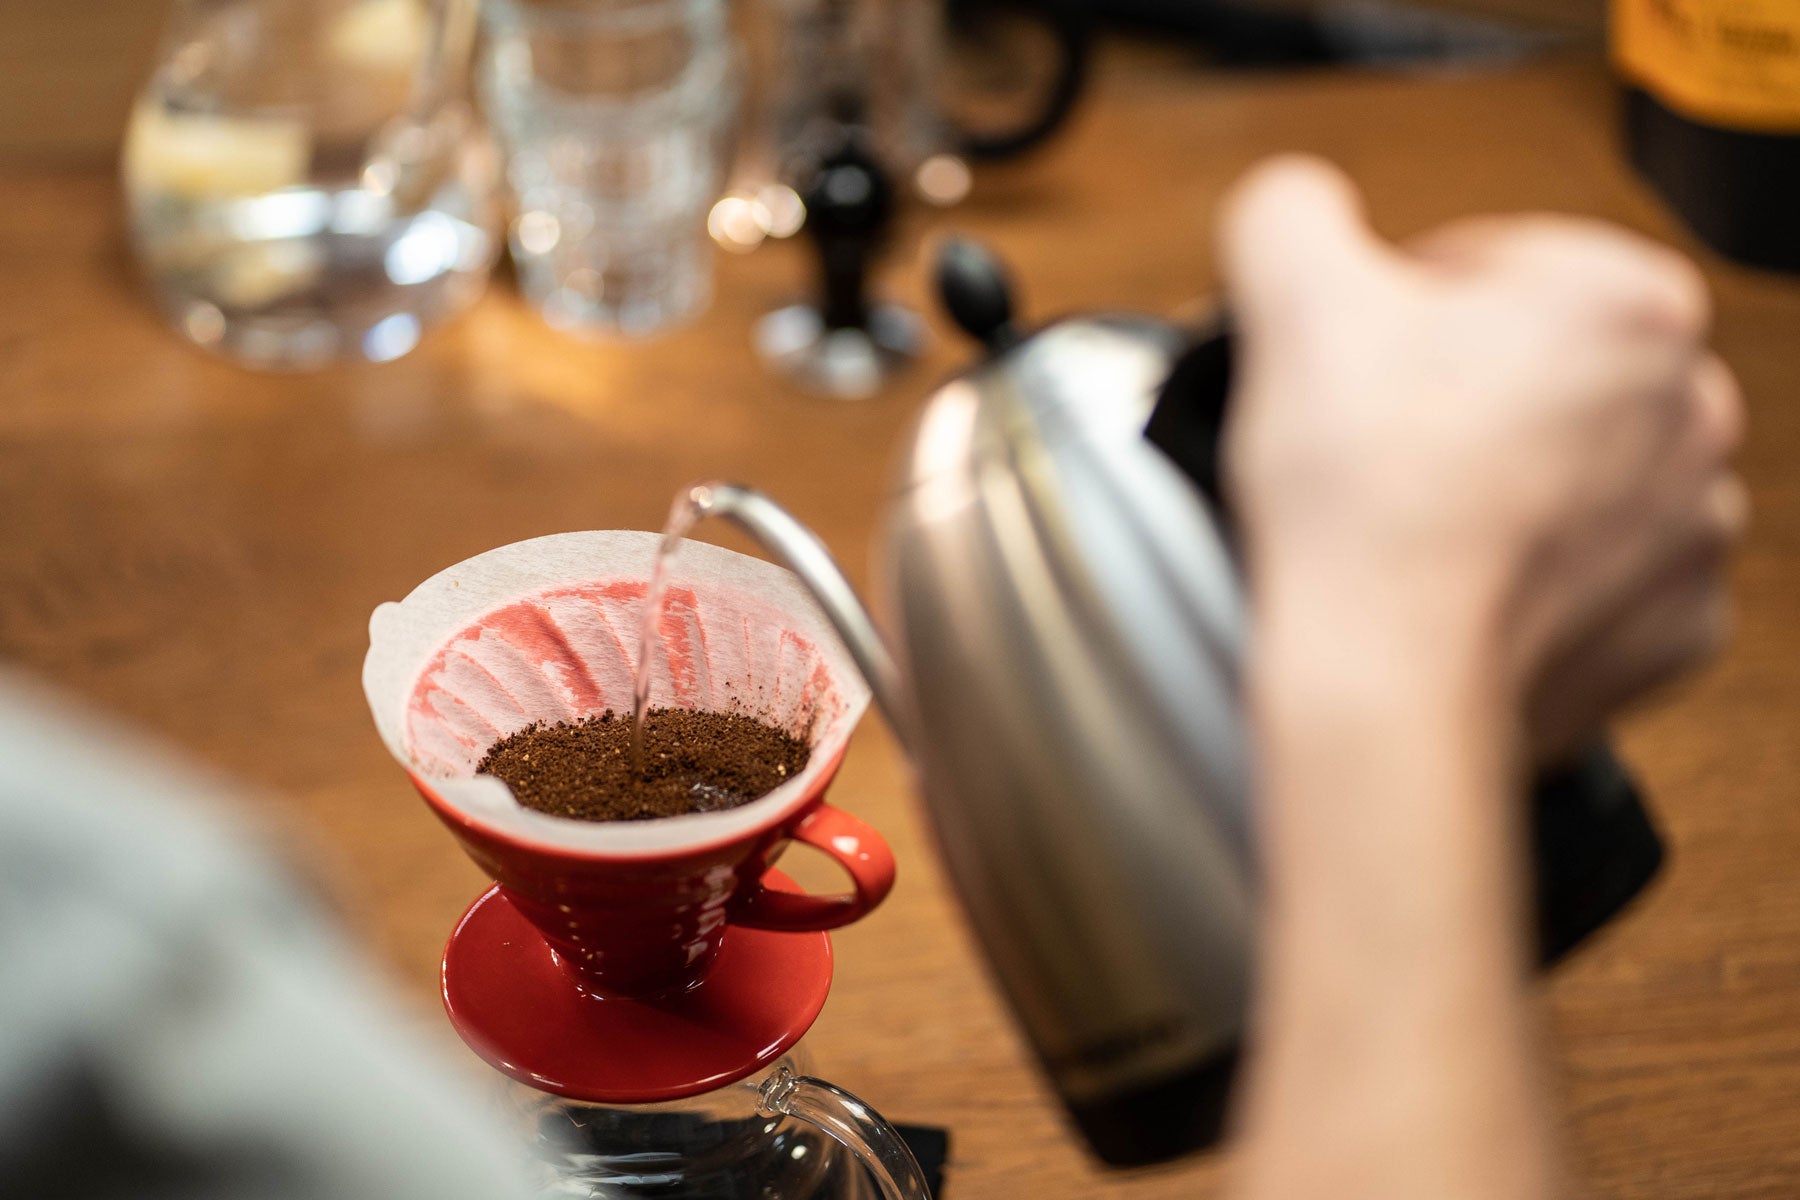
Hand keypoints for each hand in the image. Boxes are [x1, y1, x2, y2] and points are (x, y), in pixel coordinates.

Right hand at [1217, 156, 1745, 753]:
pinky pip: (1597, 572)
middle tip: (1369, 440)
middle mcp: (1691, 406)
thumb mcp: (1288, 287)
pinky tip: (1463, 576)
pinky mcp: (1671, 625)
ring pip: (1571, 469)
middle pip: (1537, 366)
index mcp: (1626, 297)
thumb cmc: (1364, 496)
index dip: (1391, 307)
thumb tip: (1298, 210)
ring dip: (1501, 480)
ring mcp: (1690, 525)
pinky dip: (1536, 573)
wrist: (1386, 678)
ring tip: (1411, 514)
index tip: (1350, 364)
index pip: (1486, 264)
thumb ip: (1291, 207)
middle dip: (1456, 392)